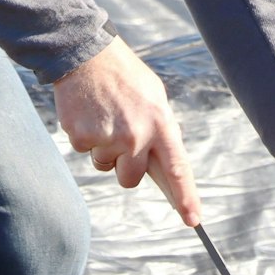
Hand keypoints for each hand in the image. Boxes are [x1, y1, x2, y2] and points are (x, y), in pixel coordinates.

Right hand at [53, 36, 200, 225]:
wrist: (86, 54)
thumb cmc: (124, 77)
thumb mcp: (154, 98)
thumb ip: (158, 131)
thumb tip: (158, 167)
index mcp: (160, 124)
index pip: (177, 169)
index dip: (186, 197)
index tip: (193, 220)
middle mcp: (135, 135)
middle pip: (130, 179)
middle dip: (124, 167)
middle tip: (121, 139)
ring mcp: (107, 138)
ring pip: (104, 165)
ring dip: (103, 149)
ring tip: (104, 116)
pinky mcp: (81, 137)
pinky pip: (85, 152)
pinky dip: (85, 137)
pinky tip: (89, 114)